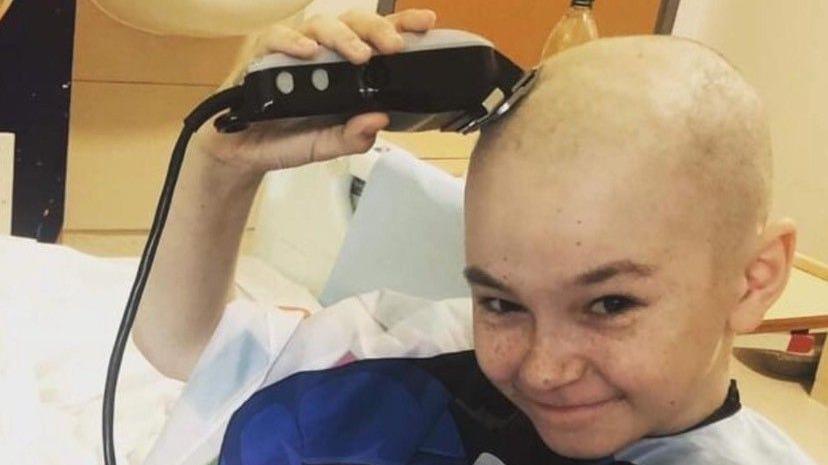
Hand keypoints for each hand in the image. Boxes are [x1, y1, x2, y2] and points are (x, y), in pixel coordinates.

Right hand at [193, 9, 436, 172]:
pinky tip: (308, 51)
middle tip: (394, 47)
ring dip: (342, 37)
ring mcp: (293, 51)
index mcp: (345, 70)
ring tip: (359, 56)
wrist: (242, 151)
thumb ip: (354, 137)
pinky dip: (292, 41)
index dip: (401, 26)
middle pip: (353, 23)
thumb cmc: (286, 139)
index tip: (426, 24)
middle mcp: (322, 54)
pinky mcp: (263, 55)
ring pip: (320, 24)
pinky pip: (277, 38)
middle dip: (377, 29)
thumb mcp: (328, 146)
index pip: (377, 39)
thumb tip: (379, 119)